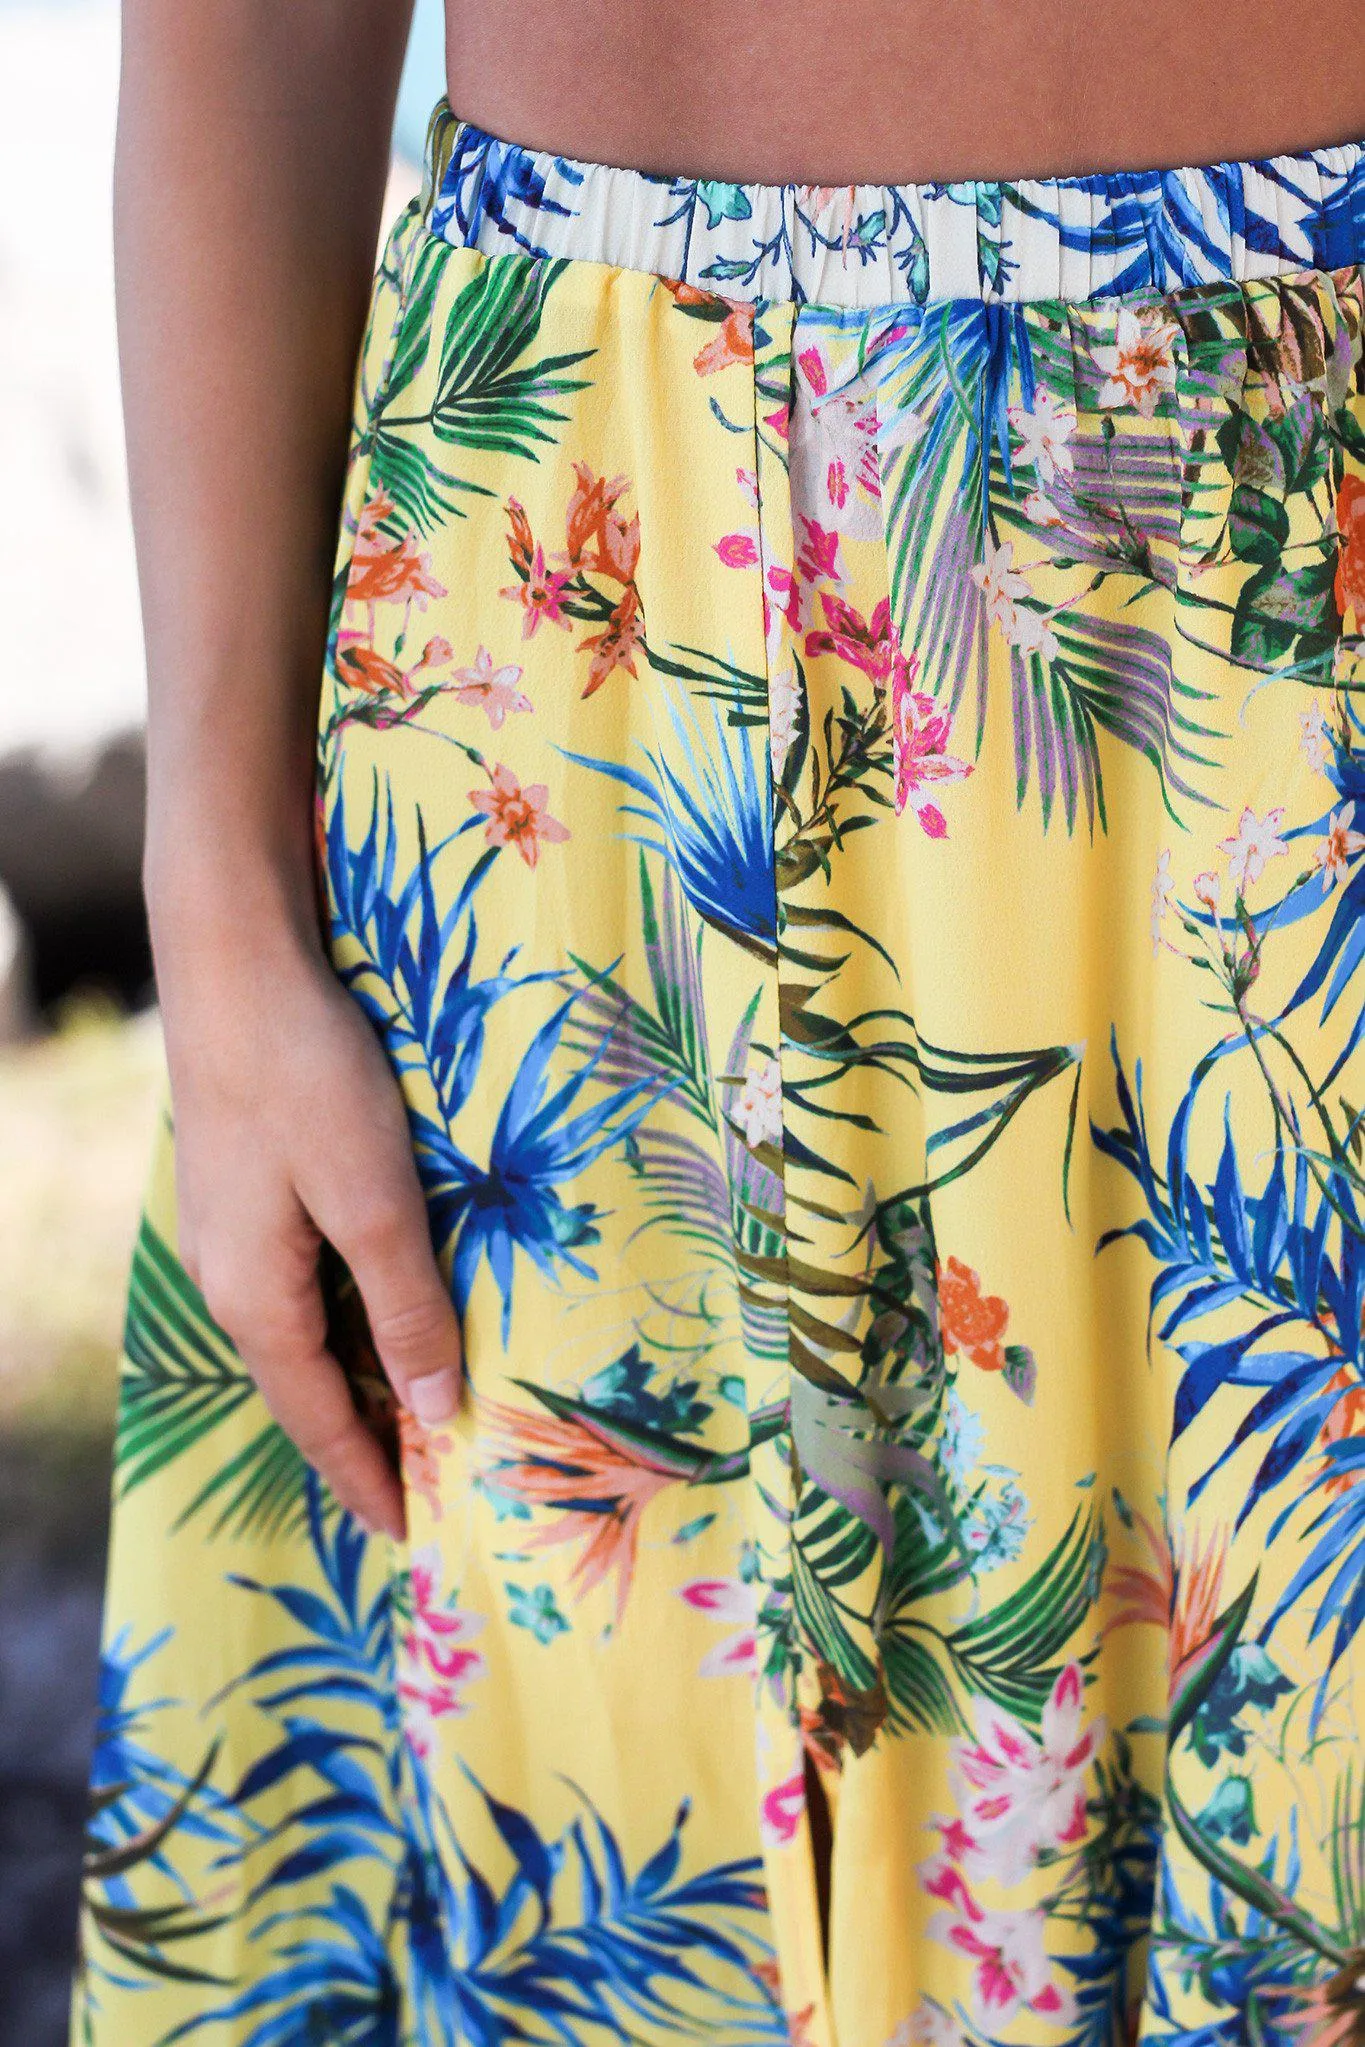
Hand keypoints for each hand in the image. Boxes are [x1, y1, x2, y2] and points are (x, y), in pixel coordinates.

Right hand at [158, 922, 461, 1540]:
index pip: (318, 1419)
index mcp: (256, 1297)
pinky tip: (378, 1309)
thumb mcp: (373, 1199)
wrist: (233, 964)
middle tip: (424, 1484)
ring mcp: (229, 1232)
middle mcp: (230, 1278)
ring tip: (412, 1413)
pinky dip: (343, 1317)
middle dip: (361, 1438)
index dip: (366, 1476)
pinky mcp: (244, 1188)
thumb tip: (433, 1406)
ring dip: (354, 1376)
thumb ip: (406, 1305)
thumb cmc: (307, 1078)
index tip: (409, 1534)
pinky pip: (298, 1284)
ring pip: (300, 1332)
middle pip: (303, 1384)